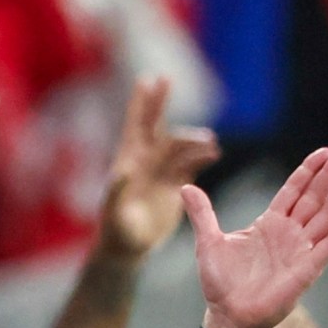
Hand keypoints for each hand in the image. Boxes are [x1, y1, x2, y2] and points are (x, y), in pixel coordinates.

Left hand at [97, 76, 220, 260]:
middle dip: (160, 102)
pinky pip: (192, 163)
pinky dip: (202, 156)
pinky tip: (213, 153)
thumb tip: (123, 170)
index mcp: (128, 161)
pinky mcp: (176, 183)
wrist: (130, 248)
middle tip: (166, 78)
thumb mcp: (114, 213)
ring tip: (209, 143)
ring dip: (192, 139)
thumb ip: (117, 192)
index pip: (135, 126)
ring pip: (179, 144)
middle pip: (155, 124)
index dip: (140, 103)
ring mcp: (161, 170)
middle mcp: (145, 160)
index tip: (146, 80)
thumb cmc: (117, 231)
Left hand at [184, 147, 327, 327]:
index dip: (307, 172)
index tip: (323, 152)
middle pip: (314, 198)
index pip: (293, 191)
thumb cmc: (220, 283)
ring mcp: (300, 250)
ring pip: (327, 217)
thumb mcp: (209, 243)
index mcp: (269, 223)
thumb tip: (186, 188)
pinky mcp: (307, 269)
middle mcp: (289, 233)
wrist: (228, 317)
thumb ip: (203, 214)